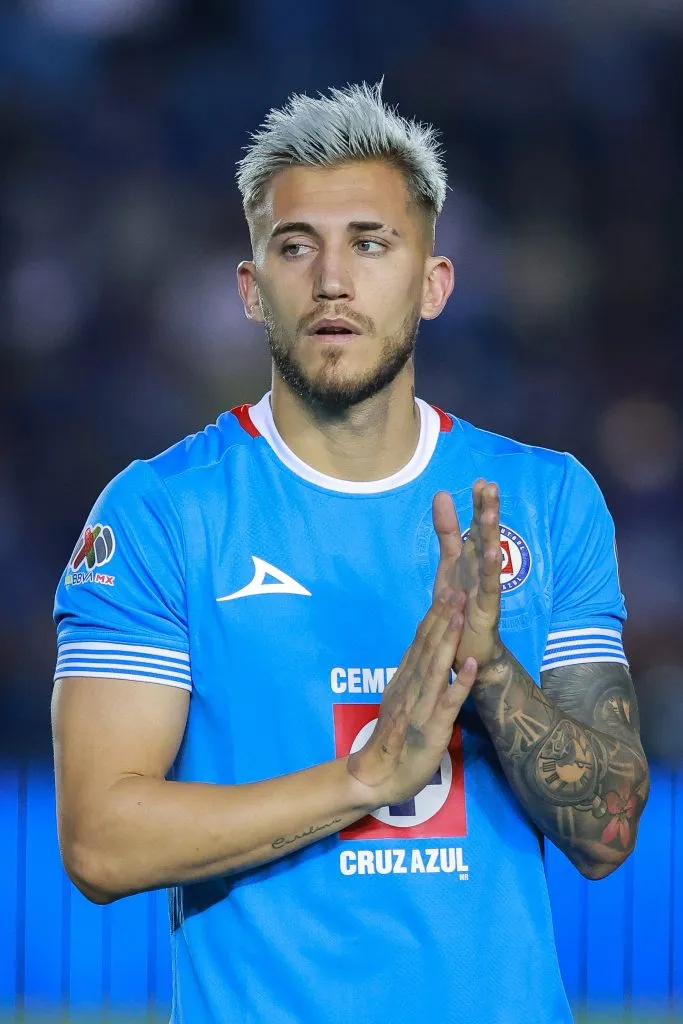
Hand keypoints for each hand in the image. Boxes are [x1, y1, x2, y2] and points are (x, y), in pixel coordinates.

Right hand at [346, 591, 476, 807]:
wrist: (376, 776)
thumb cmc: (393, 741)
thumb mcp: (399, 700)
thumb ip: (410, 676)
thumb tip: (422, 651)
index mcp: (404, 679)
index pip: (419, 641)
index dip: (434, 615)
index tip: (447, 589)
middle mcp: (410, 686)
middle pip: (427, 646)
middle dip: (442, 617)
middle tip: (456, 588)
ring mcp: (420, 706)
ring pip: (435, 667)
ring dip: (448, 639)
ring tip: (460, 614)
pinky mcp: (431, 728)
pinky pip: (447, 702)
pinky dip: (459, 682)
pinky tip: (470, 664)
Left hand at [432, 480, 503, 669]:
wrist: (466, 647)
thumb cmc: (460, 603)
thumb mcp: (449, 563)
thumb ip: (447, 532)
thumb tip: (442, 494)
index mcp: (472, 558)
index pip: (476, 526)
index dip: (478, 505)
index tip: (481, 481)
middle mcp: (482, 569)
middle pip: (486, 536)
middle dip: (488, 511)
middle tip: (491, 487)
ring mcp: (486, 587)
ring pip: (490, 557)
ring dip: (492, 535)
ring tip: (491, 512)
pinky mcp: (487, 608)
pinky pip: (489, 586)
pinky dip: (491, 569)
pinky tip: (493, 552)